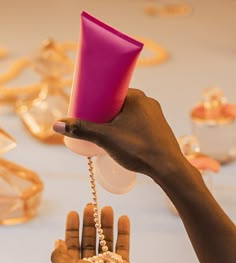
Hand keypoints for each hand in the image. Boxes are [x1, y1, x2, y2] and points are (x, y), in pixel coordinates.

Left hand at [51, 204, 136, 262]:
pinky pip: (123, 245)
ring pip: (106, 239)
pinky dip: (123, 232)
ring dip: (106, 224)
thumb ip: (58, 255)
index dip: (72, 228)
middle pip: (89, 238)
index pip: (72, 243)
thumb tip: (57, 241)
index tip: (74, 212)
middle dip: (89, 222)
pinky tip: (123, 218)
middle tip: (91, 206)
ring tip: (107, 208)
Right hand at [53, 89, 188, 186]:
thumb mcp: (105, 138)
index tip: (86, 107)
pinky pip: (139, 122)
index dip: (97, 97)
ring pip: (129, 113)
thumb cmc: (138, 149)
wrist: (168, 168)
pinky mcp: (159, 128)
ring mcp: (156, 115)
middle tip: (91, 123)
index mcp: (135, 96)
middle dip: (104, 111)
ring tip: (104, 133)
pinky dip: (128, 128)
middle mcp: (148, 101)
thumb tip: (57, 125)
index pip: (111, 89)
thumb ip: (82, 130)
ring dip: (116, 121)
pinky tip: (122, 139)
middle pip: (118, 102)